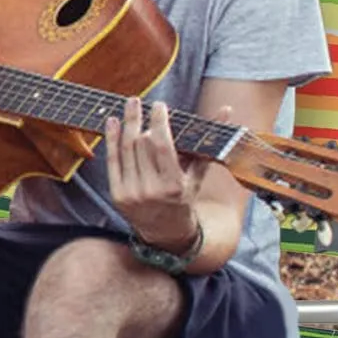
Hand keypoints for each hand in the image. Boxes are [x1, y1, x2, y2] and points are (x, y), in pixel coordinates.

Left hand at [104, 96, 217, 251]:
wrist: (164, 233)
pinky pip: (112, 161)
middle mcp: (150, 190)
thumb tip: (225, 110)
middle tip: (142, 104)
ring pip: (126, 150)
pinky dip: (111, 140)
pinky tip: (112, 122)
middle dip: (143, 123)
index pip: (162, 146)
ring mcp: (131, 193)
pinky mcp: (117, 194)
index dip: (159, 123)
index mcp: (173, 185)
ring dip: (126, 124)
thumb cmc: (184, 198)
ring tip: (129, 105)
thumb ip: (208, 143)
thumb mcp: (199, 175)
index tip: (159, 105)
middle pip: (141, 145)